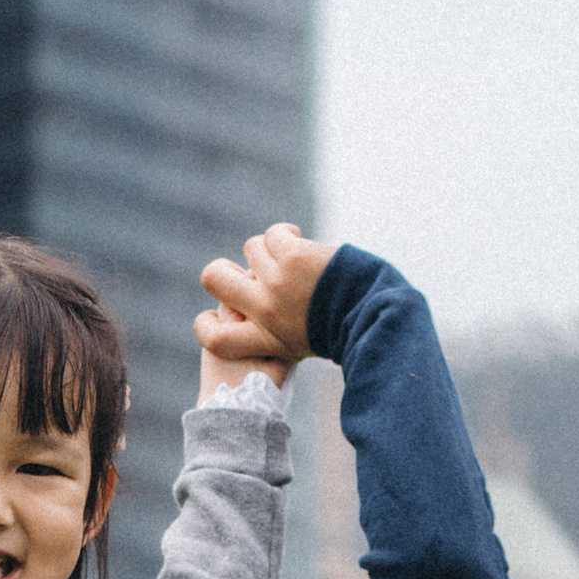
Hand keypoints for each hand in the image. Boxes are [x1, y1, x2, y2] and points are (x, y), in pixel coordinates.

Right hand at [197, 222, 333, 380]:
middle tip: (247, 272)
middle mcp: (265, 312)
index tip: (212, 316)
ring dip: (270, 250)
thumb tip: (245, 298)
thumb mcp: (299, 344)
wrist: (373, 312)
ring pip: (251, 249)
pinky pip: (272, 234)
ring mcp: (276, 283)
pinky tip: (300, 242)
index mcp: (266, 340)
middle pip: (213, 278)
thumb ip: (269, 330)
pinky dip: (285, 235)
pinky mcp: (292, 257)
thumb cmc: (341, 329)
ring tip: (292, 259)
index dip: (205, 326)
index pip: (215, 340)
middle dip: (221, 270)